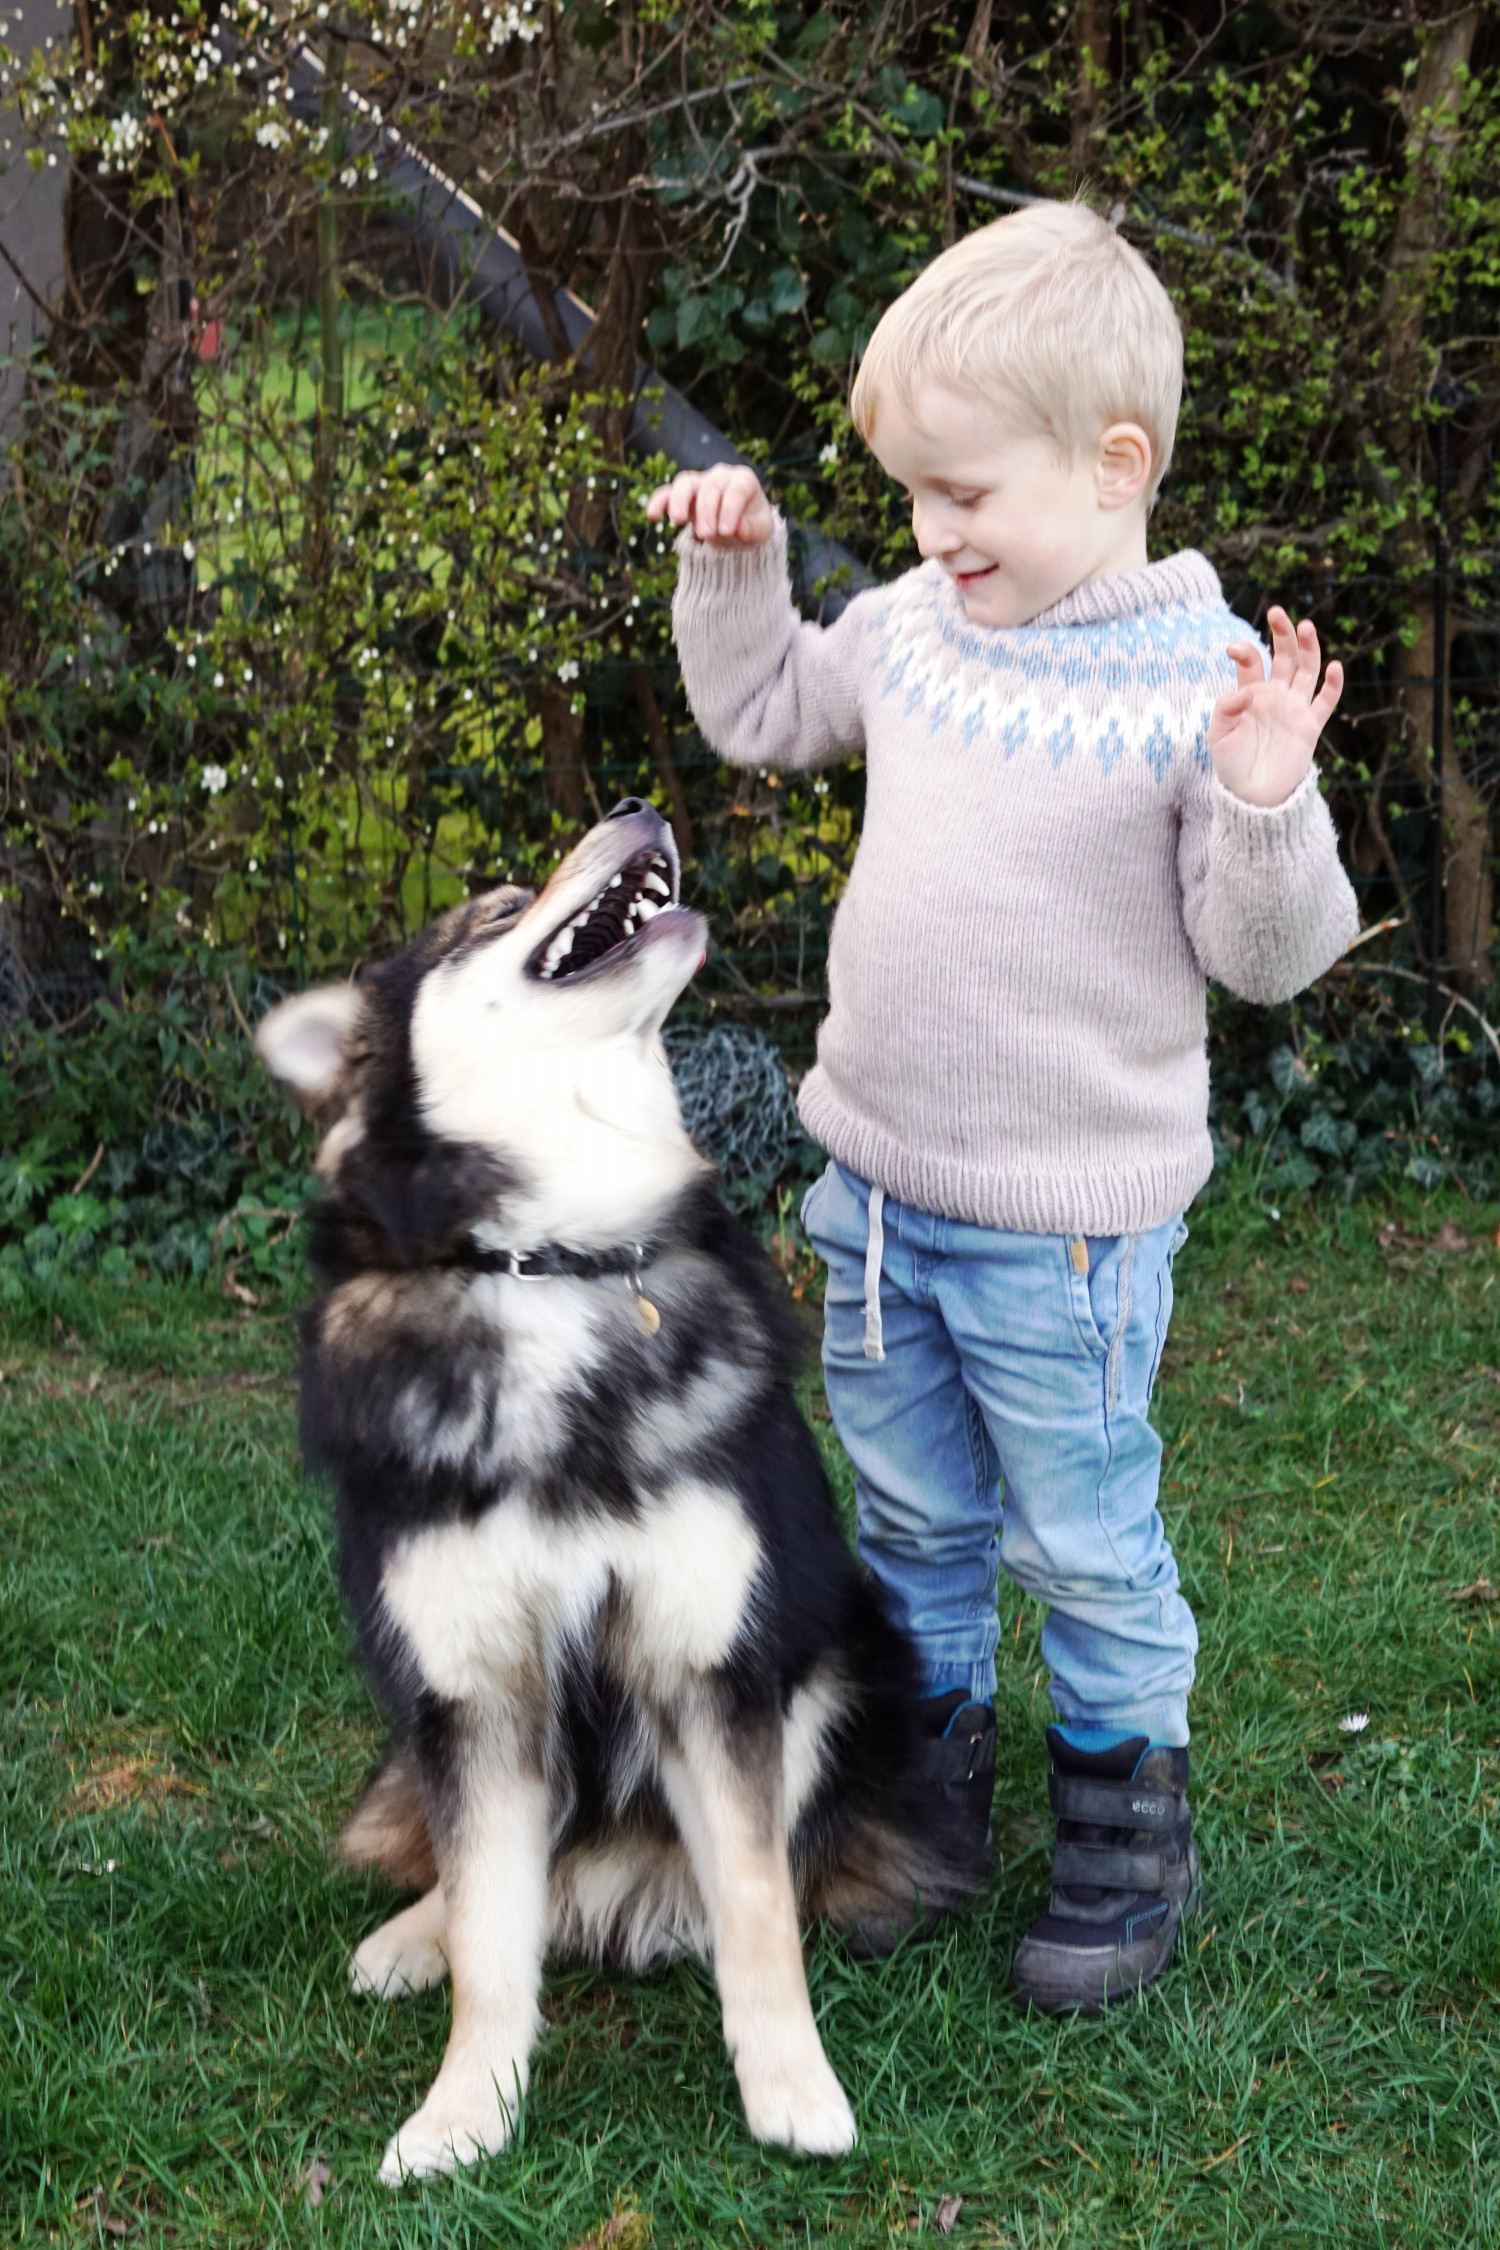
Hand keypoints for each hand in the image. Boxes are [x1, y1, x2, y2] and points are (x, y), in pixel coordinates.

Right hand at [645, 465, 772, 549]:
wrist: (737, 526)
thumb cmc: (752, 524)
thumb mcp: (761, 530)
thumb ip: (753, 529)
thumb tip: (738, 529)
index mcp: (743, 480)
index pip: (736, 490)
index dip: (730, 509)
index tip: (727, 530)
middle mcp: (720, 476)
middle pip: (710, 487)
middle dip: (707, 510)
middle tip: (707, 535)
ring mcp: (699, 483)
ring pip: (685, 482)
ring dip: (680, 500)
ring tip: (677, 521)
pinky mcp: (682, 495)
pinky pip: (667, 493)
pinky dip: (658, 502)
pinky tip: (652, 516)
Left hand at [1209, 607, 1343, 807]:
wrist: (1253, 796)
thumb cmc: (1231, 766)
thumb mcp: (1218, 737)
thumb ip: (1225, 710)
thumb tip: (1246, 691)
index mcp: (1250, 693)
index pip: (1251, 662)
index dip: (1245, 651)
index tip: (1234, 650)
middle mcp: (1275, 695)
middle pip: (1283, 656)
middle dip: (1281, 634)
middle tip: (1276, 612)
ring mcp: (1294, 708)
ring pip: (1307, 670)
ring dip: (1308, 648)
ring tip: (1306, 626)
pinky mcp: (1310, 725)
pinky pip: (1326, 701)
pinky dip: (1333, 684)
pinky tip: (1334, 666)